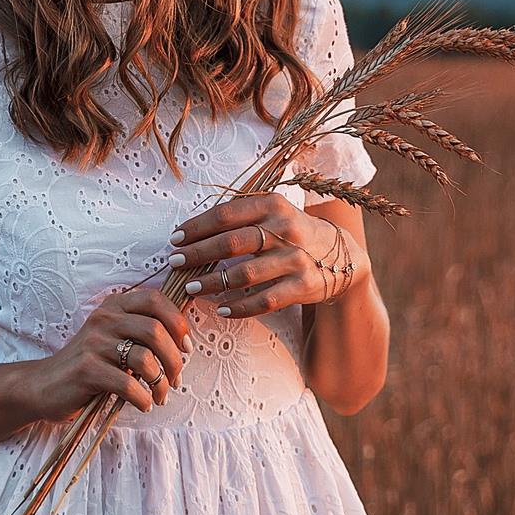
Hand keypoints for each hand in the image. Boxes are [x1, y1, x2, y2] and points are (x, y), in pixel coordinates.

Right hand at [25, 287, 193, 417]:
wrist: (45, 385)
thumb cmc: (91, 365)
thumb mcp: (114, 339)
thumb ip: (142, 334)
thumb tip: (184, 344)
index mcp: (114, 306)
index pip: (155, 299)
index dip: (178, 322)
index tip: (185, 347)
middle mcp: (104, 319)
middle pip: (155, 331)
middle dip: (174, 360)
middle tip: (176, 379)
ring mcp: (93, 343)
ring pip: (144, 359)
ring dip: (160, 383)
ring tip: (159, 396)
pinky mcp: (86, 370)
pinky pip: (128, 384)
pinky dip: (143, 398)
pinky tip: (143, 404)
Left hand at [165, 193, 364, 319]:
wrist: (340, 254)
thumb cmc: (291, 232)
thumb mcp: (272, 212)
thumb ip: (239, 216)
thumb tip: (192, 230)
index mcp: (272, 205)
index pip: (226, 214)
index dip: (197, 227)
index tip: (175, 238)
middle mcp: (285, 229)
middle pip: (232, 243)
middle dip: (198, 254)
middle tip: (174, 263)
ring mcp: (296, 259)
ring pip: (245, 274)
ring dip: (213, 282)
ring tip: (192, 287)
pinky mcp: (304, 285)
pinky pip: (266, 300)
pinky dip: (241, 307)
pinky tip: (223, 309)